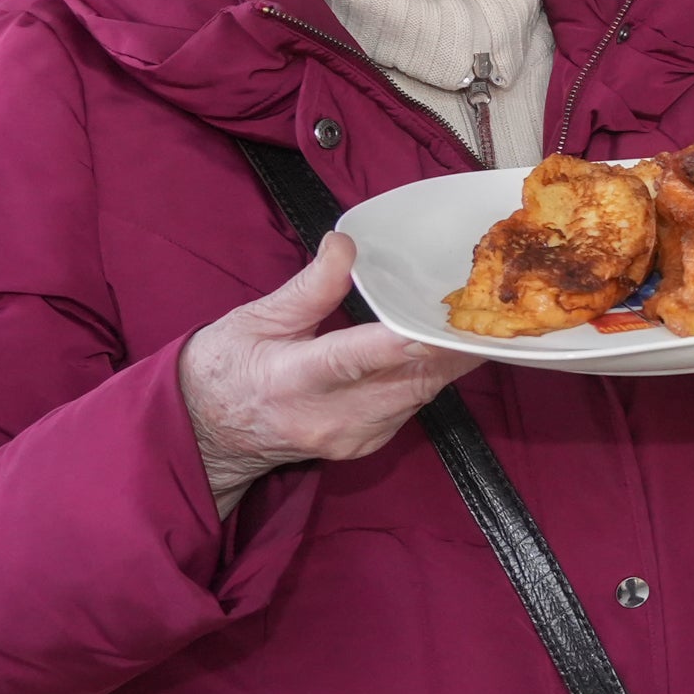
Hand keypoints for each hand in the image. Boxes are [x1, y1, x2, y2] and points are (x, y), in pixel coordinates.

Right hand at [180, 236, 483, 514]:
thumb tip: (346, 246)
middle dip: (449, 347)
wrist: (207, 433)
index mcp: (293, 380)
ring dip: (447, 362)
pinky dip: (427, 378)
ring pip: (418, 395)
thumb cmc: (226, 369)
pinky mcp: (364, 446)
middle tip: (486, 309)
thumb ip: (309, 288)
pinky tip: (441, 350)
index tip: (445, 323)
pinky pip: (410, 408)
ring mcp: (350, 438)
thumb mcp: (255, 319)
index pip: (358, 358)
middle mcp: (328, 417)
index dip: (407, 341)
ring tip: (476, 322)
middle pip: (407, 380)